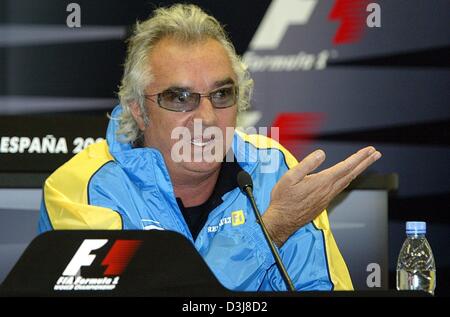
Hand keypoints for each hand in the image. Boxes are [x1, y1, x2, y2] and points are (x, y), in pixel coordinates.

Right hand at [262, 146, 381, 246]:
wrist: (282, 220)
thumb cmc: (283, 199)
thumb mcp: (290, 177)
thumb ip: (307, 164)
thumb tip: (321, 154)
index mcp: (322, 181)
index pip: (345, 167)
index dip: (359, 157)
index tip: (369, 150)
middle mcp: (328, 190)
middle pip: (351, 174)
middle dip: (365, 162)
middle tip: (376, 153)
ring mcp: (327, 197)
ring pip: (347, 181)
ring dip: (358, 170)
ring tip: (366, 162)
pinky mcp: (323, 202)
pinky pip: (341, 188)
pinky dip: (349, 178)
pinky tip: (348, 177)